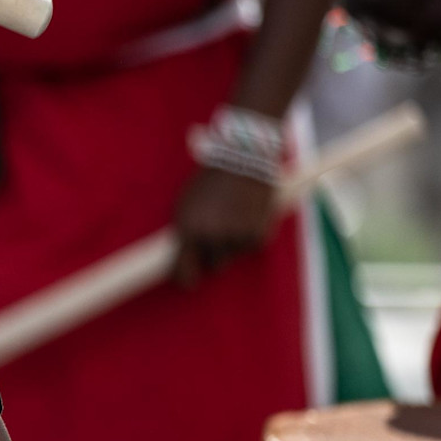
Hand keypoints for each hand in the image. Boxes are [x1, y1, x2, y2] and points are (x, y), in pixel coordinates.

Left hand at [173, 166, 275, 287]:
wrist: (243, 158)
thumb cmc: (209, 181)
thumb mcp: (187, 204)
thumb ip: (185, 232)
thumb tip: (182, 259)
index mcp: (188, 230)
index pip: (183, 271)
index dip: (185, 278)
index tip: (187, 282)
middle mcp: (211, 238)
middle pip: (212, 266)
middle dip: (213, 255)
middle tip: (218, 233)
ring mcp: (235, 238)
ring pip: (232, 255)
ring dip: (232, 242)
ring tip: (233, 214)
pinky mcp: (257, 236)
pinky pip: (252, 245)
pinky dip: (251, 234)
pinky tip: (249, 213)